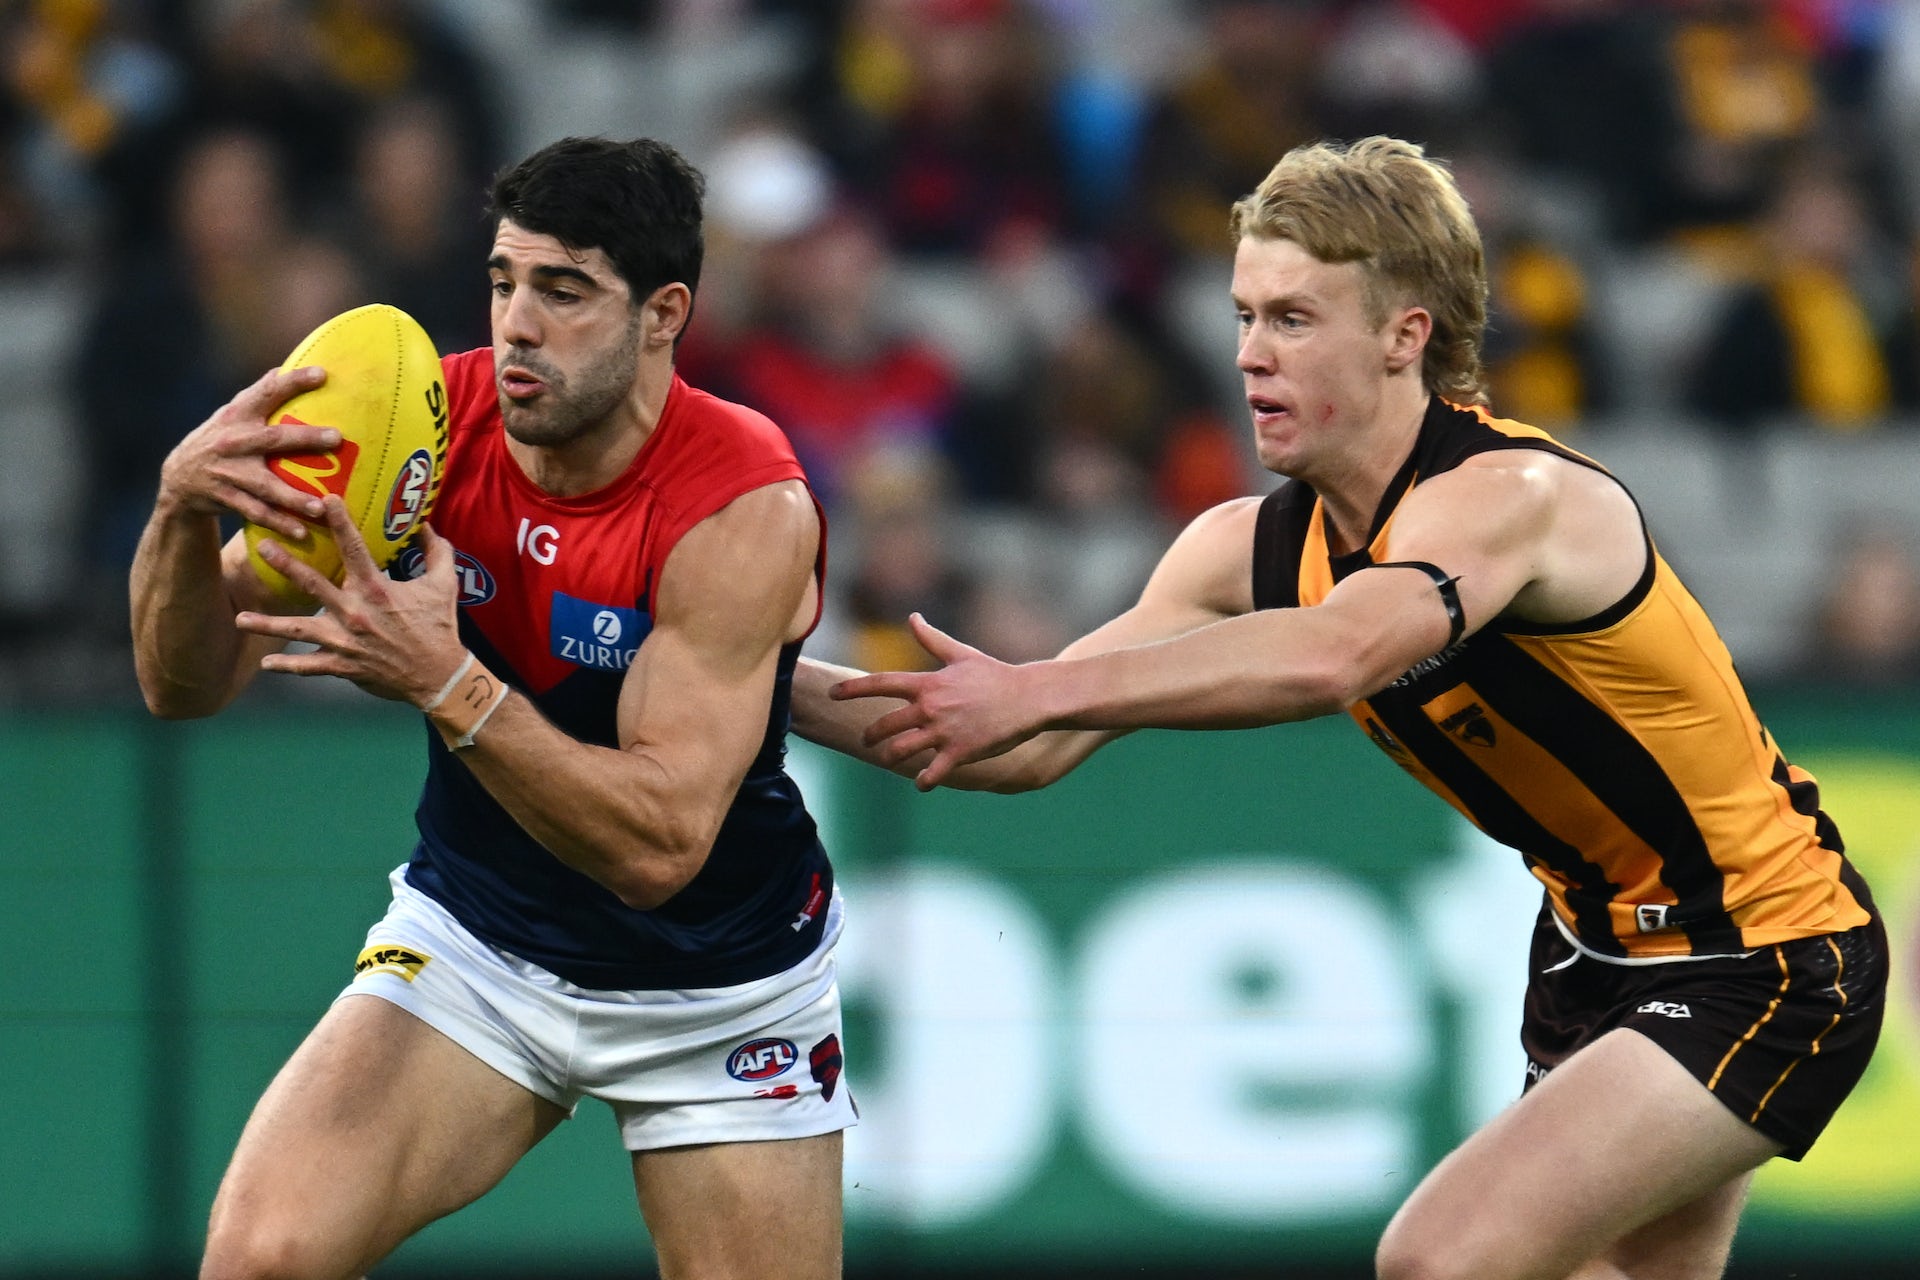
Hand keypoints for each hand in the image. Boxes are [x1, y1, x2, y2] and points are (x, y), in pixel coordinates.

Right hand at [156, 365, 342, 540]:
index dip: (293, 382)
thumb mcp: (229, 416)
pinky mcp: (226, 498)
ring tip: (320, 507)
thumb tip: (281, 370)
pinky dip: (278, 523)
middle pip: (272, 439)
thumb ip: (255, 396)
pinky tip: (302, 532)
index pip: (267, 393)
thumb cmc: (217, 440)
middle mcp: (232, 442)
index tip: (322, 374)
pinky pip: (256, 513)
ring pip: (265, 486)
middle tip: (337, 438)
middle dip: (305, 438)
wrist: (179, 479)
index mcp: (237, 416)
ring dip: (293, 497)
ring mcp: (228, 472)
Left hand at [234, 499, 465, 703]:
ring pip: (299, 629)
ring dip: (268, 624)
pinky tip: (266, 662)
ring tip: (240, 618)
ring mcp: (346, 641)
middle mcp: (355, 613)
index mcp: (377, 590)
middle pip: (313, 584)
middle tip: (262, 547)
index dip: (340, 522)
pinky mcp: (344, 665)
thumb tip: (424, 524)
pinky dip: (288, 665)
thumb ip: (436, 551)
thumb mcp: (445, 584)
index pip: (354, 549)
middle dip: (286, 565)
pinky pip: (310, 666)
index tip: (324, 499)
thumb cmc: (440, 627)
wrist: (440, 676)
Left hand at [830, 613, 1042, 789]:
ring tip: (888, 759)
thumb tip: (913, 617)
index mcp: (927, 684)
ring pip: (901, 751)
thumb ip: (932, 639)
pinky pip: (931, 773)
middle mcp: (930, 708)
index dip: (852, 689)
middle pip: (884, 725)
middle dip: (870, 735)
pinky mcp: (960, 753)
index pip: (880, 683)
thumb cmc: (995, 674)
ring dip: (890, 758)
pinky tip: (921, 782)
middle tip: (867, 740)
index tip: (832, 694)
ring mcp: (944, 732)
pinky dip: (922, 781)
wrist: (1028, 698)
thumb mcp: (961, 654)